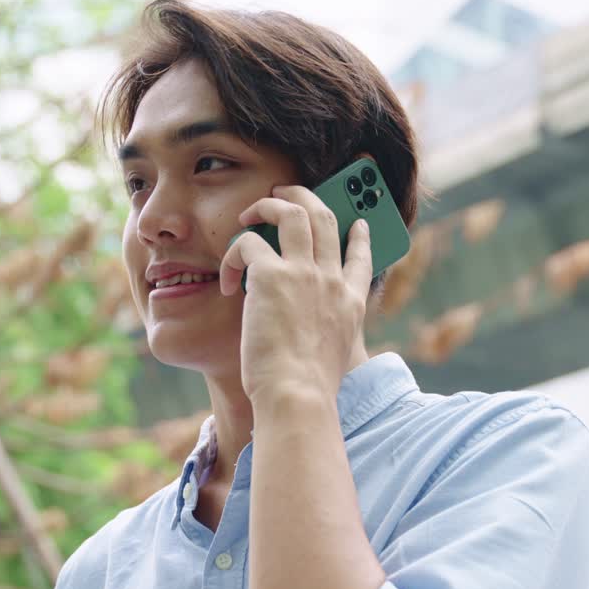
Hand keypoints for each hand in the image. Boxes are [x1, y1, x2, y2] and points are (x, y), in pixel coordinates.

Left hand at [218, 184, 371, 406]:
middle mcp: (331, 280)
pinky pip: (247, 244)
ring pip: (291, 212)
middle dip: (303, 196)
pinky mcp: (271, 276)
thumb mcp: (335, 358)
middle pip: (324, 217)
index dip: (358, 236)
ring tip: (249, 212)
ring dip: (267, 204)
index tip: (356, 223)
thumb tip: (311, 337)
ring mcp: (303, 273)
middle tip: (283, 193)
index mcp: (350, 302)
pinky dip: (233, 256)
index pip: (361, 257)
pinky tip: (227, 281)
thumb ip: (328, 336)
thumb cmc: (308, 390)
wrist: (297, 395)